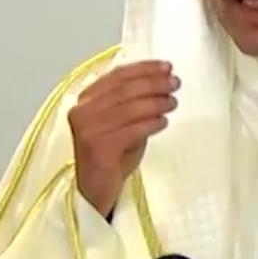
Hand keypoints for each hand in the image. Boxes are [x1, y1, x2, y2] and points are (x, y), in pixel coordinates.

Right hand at [67, 60, 178, 216]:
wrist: (95, 191)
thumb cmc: (110, 156)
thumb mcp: (120, 123)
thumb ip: (132, 102)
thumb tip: (161, 81)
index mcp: (85, 100)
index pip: (117, 75)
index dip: (144, 69)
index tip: (166, 67)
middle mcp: (82, 112)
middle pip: (124, 88)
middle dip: (154, 83)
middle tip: (175, 83)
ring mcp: (88, 130)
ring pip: (130, 107)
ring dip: (156, 102)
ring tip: (173, 102)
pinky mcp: (99, 148)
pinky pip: (132, 129)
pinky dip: (151, 122)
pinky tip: (164, 121)